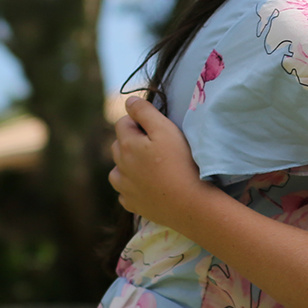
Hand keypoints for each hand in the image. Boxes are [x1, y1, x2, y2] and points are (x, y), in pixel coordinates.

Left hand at [109, 96, 211, 230]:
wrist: (190, 204)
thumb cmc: (181, 163)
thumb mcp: (166, 130)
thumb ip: (146, 113)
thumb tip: (129, 101)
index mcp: (127, 145)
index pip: (122, 123)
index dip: (138, 121)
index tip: (156, 128)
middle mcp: (120, 166)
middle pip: (117, 146)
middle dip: (130, 141)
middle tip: (155, 147)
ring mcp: (125, 188)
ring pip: (117, 171)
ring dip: (127, 165)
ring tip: (148, 167)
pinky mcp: (132, 205)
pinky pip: (125, 193)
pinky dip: (131, 187)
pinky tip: (147, 187)